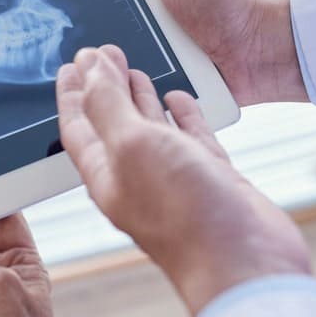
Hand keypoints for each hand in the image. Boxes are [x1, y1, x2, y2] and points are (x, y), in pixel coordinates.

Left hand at [57, 44, 310, 316]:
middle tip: (102, 55)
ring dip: (139, 99)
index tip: (70, 64)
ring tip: (133, 70)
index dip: (72, 93)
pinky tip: (179, 99)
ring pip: (150, 130)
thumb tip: (89, 66)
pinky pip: (189, 139)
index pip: (79, 125)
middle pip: (112, 123)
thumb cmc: (184, 213)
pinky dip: (182, 116)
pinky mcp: (209, 179)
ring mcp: (175, 179)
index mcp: (107, 174)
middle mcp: (137, 177)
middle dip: (105, 87)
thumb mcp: (132, 145)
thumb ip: (108, 104)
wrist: (245, 261)